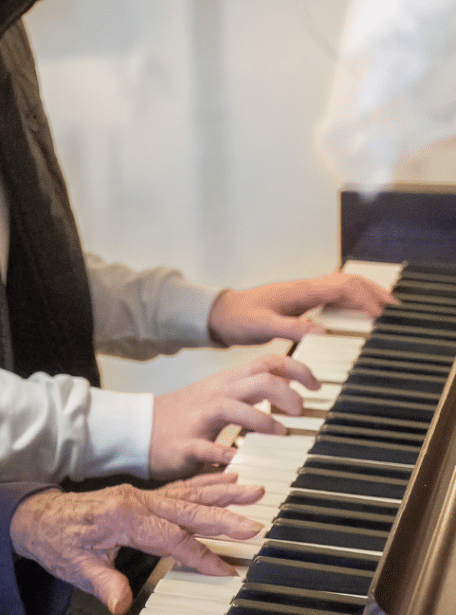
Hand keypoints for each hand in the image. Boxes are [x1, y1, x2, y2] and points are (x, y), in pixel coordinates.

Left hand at [9, 472, 262, 614]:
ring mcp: (140, 495)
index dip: (198, 556)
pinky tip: (227, 477)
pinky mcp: (141, 496)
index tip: (226, 570)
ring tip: (254, 487)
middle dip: (223, 517)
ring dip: (222, 491)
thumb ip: (103, 583)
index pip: (170, 538)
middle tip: (255, 523)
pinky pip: (179, 489)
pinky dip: (205, 483)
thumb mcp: (75, 567)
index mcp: (123, 517)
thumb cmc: (56, 541)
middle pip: (187, 509)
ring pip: (188, 494)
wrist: (38, 516)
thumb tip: (120, 604)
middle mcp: (136, 500)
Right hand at [150, 352, 316, 478]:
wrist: (138, 430)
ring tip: (280, 433)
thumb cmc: (182, 416)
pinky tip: (238, 460)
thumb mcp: (216, 396)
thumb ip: (247, 393)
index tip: (316, 385)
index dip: (297, 370)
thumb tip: (286, 392)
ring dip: (262, 420)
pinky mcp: (185, 444)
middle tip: (301, 411)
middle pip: (258, 381)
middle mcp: (216, 396)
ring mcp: (199, 419)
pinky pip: (207, 447)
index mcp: (226, 384)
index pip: (267, 363)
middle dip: (287, 393)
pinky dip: (225, 453)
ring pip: (234, 408)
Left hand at [208, 272, 394, 345]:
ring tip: (385, 310)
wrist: (220, 315)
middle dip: (372, 292)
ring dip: (364, 296)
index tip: (379, 315)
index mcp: (298, 291)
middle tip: (395, 308)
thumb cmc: (238, 318)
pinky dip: (350, 304)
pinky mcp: (300, 304)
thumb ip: (290, 328)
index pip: (340, 287)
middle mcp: (304, 289)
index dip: (363, 298)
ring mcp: (303, 295)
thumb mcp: (261, 326)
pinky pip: (331, 299)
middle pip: (347, 283)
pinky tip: (358, 315)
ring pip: (341, 289)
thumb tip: (322, 331)